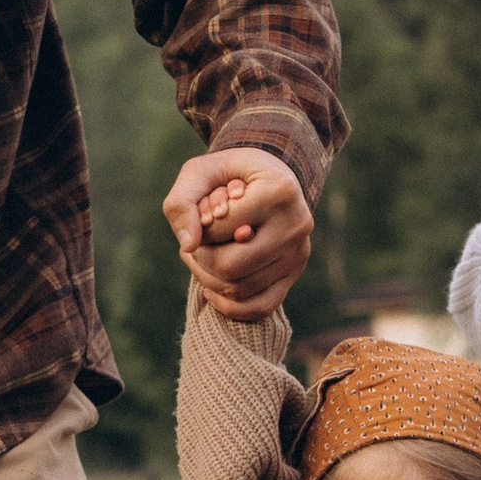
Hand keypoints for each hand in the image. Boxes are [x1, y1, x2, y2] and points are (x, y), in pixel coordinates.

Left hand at [164, 146, 312, 316]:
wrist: (266, 179)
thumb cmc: (229, 174)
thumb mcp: (200, 172)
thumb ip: (182, 202)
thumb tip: (188, 247)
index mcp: (280, 190)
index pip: (221, 229)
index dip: (199, 225)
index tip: (204, 211)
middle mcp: (297, 225)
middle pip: (230, 267)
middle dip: (201, 258)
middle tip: (195, 242)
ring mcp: (298, 253)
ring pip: (239, 290)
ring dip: (207, 279)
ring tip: (201, 256)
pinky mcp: (293, 274)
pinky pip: (259, 308)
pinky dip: (228, 306)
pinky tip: (212, 288)